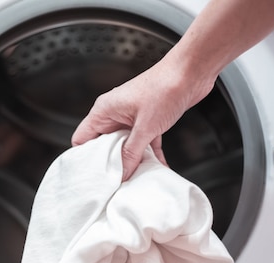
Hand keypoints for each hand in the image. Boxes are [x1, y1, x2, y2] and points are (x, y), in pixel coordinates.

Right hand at [71, 58, 213, 180]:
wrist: (191, 73)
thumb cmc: (166, 87)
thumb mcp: (145, 127)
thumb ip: (131, 152)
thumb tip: (122, 172)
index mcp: (104, 110)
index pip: (82, 138)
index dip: (85, 157)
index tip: (94, 175)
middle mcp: (115, 113)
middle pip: (104, 145)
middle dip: (111, 163)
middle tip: (116, 180)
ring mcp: (131, 117)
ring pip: (125, 145)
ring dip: (132, 160)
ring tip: (136, 177)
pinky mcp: (148, 120)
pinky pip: (144, 142)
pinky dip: (150, 154)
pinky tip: (157, 167)